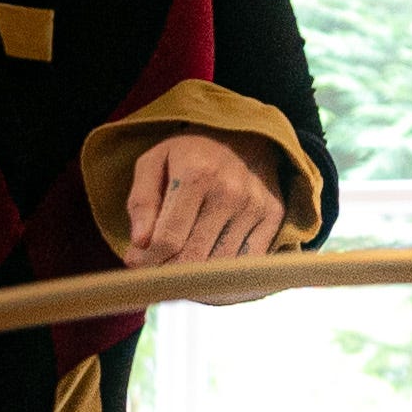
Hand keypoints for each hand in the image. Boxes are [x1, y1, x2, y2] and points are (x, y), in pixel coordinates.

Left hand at [120, 130, 288, 265]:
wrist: (242, 135)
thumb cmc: (189, 154)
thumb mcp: (154, 164)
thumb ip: (141, 203)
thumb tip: (139, 244)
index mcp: (196, 175)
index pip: (168, 238)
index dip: (148, 260)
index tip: (137, 264)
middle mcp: (231, 191)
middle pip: (194, 257)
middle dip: (168, 272)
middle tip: (154, 272)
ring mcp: (255, 205)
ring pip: (220, 266)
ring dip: (196, 276)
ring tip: (179, 266)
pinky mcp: (274, 216)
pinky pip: (247, 263)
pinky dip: (225, 273)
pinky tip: (208, 265)